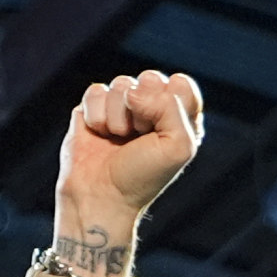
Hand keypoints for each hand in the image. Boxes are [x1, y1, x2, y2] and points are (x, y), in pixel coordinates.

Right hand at [52, 69, 204, 251]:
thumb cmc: (141, 178)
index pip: (181, 85)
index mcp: (178, 119)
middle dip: (143, 108)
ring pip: (122, 84)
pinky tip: (98, 134)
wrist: (99, 197)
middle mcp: (152, 110)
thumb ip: (172, 107)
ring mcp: (122, 108)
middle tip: (138, 136)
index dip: (169, 104)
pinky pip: (96, 91)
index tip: (160, 132)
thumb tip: (133, 92)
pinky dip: (96, 115)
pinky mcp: (95, 109)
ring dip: (118, 117)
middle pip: (151, 78)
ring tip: (117, 140)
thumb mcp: (178, 147)